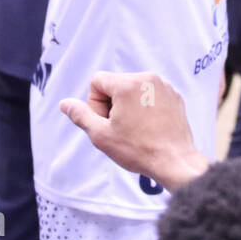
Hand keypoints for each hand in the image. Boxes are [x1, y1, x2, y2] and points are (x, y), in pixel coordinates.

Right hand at [59, 71, 208, 192]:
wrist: (175, 162)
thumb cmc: (138, 150)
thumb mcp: (101, 135)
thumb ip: (81, 115)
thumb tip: (64, 104)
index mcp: (128, 84)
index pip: (97, 81)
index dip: (96, 104)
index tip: (107, 122)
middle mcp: (148, 77)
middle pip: (115, 84)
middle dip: (112, 104)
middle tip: (121, 128)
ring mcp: (164, 85)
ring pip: (133, 89)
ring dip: (129, 106)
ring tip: (137, 129)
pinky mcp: (174, 95)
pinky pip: (151, 94)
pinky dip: (146, 107)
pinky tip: (150, 128)